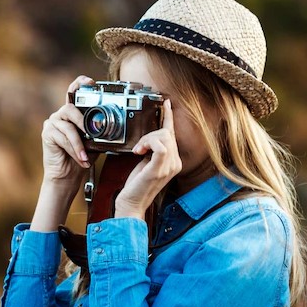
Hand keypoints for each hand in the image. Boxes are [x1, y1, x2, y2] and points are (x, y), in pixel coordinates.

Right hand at [41, 75, 94, 185]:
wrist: (67, 176)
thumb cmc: (81, 157)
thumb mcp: (94, 142)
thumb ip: (99, 132)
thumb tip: (116, 127)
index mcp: (73, 114)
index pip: (74, 92)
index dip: (80, 83)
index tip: (90, 81)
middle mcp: (60, 115)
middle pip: (70, 108)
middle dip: (83, 121)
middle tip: (91, 134)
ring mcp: (52, 123)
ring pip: (68, 126)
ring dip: (79, 143)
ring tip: (86, 156)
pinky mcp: (47, 133)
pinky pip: (62, 137)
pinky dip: (74, 149)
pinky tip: (80, 159)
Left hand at [115, 99, 181, 218]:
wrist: (131, 204)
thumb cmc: (136, 185)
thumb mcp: (145, 163)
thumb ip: (152, 150)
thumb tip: (149, 138)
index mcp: (174, 161)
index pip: (172, 134)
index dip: (169, 117)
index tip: (165, 103)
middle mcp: (176, 163)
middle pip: (167, 133)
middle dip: (150, 134)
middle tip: (138, 148)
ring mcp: (169, 167)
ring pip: (164, 137)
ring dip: (147, 139)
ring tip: (138, 151)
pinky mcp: (160, 169)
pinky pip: (161, 146)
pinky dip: (148, 143)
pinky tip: (140, 152)